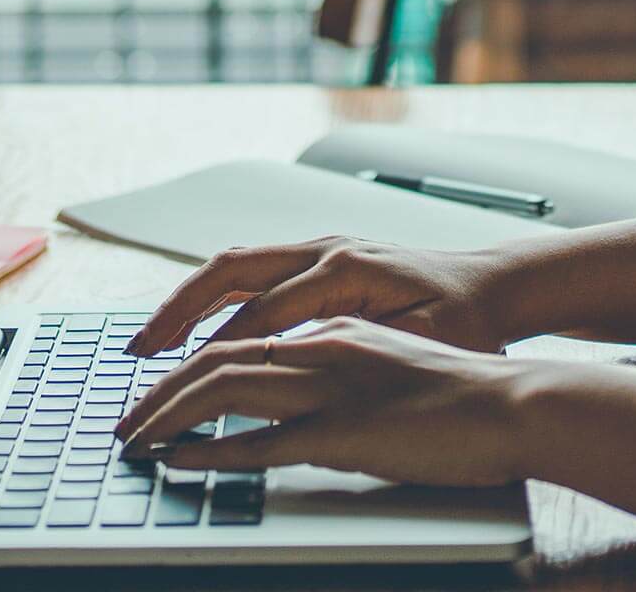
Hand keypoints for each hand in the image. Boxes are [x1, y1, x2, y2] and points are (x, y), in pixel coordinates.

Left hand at [114, 316, 538, 486]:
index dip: (190, 358)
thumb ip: (349, 375)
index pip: (243, 335)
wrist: (520, 405)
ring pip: (224, 389)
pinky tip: (176, 459)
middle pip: (217, 356)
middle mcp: (324, 347)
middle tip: (125, 418)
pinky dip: (208, 450)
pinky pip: (258, 442)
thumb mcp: (396, 370)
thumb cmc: (469, 395)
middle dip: (160, 388)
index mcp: (337, 329)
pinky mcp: (344, 433)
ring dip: (167, 414)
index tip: (157, 384)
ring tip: (133, 439)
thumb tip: (307, 402)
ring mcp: (332, 389)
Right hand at [124, 236, 519, 355]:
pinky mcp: (321, 257)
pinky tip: (193, 328)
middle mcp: (325, 248)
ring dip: (187, 300)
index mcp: (346, 270)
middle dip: (177, 312)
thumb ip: (361, 358)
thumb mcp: (422, 347)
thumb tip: (302, 377)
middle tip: (138, 352)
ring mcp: (321, 247)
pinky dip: (215, 296)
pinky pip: (253, 270)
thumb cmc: (469, 323)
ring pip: (234, 265)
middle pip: (229, 271)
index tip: (182, 387)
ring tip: (149, 341)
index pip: (261, 313)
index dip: (217, 352)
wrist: (496, 287)